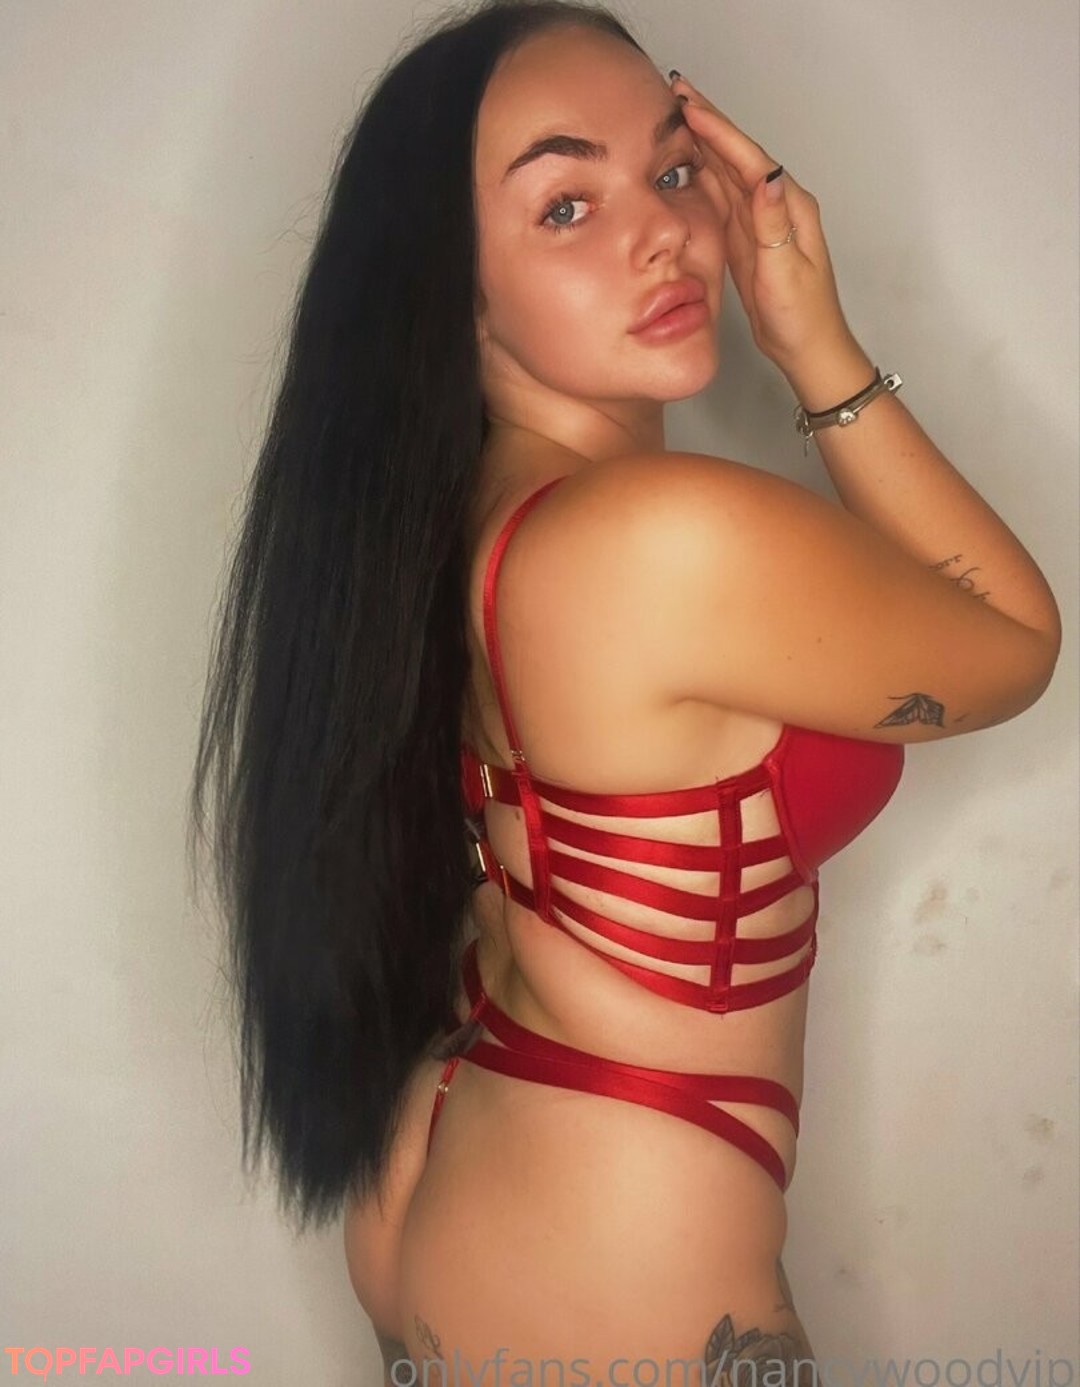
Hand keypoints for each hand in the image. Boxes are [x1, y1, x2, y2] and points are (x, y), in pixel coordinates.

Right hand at [671, 74, 857, 375]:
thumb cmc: (802, 317)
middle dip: (707, 123)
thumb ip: (774, 225)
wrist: (807, 348)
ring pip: (726, 172)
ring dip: (702, 144)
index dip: (718, 130)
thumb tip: (768, 179)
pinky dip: (703, 178)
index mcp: (789, 208)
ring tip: (675, 119)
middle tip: (676, 93)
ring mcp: (761, 222)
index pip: (749, 159)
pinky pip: (722, 199)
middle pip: (737, 155)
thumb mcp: (786, 272)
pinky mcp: (748, 240)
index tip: (689, 106)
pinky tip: (686, 167)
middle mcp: (776, 206)